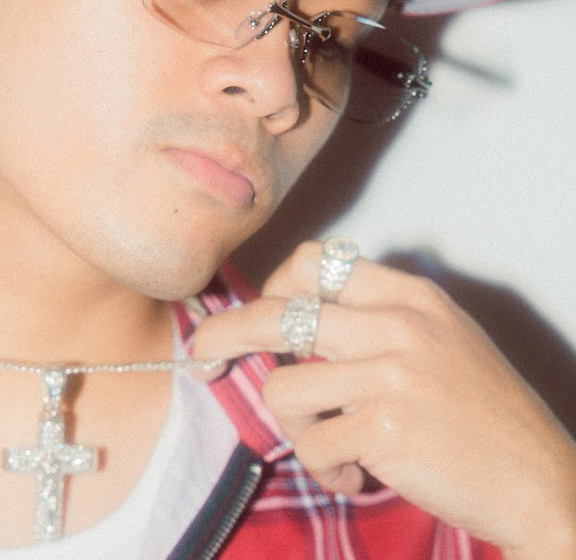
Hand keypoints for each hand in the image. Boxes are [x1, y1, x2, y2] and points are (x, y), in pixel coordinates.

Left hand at [194, 242, 575, 558]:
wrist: (542, 482)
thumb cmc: (481, 413)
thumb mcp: (437, 339)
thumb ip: (371, 319)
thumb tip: (290, 321)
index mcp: (408, 295)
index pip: (314, 261)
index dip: (274, 286)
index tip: (259, 314)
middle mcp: (398, 323)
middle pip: (277, 311)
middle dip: (226, 332)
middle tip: (202, 353)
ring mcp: (391, 372)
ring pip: (283, 386)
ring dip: (297, 427)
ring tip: (334, 446)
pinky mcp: (384, 426)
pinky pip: (311, 443)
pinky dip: (325, 468)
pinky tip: (359, 475)